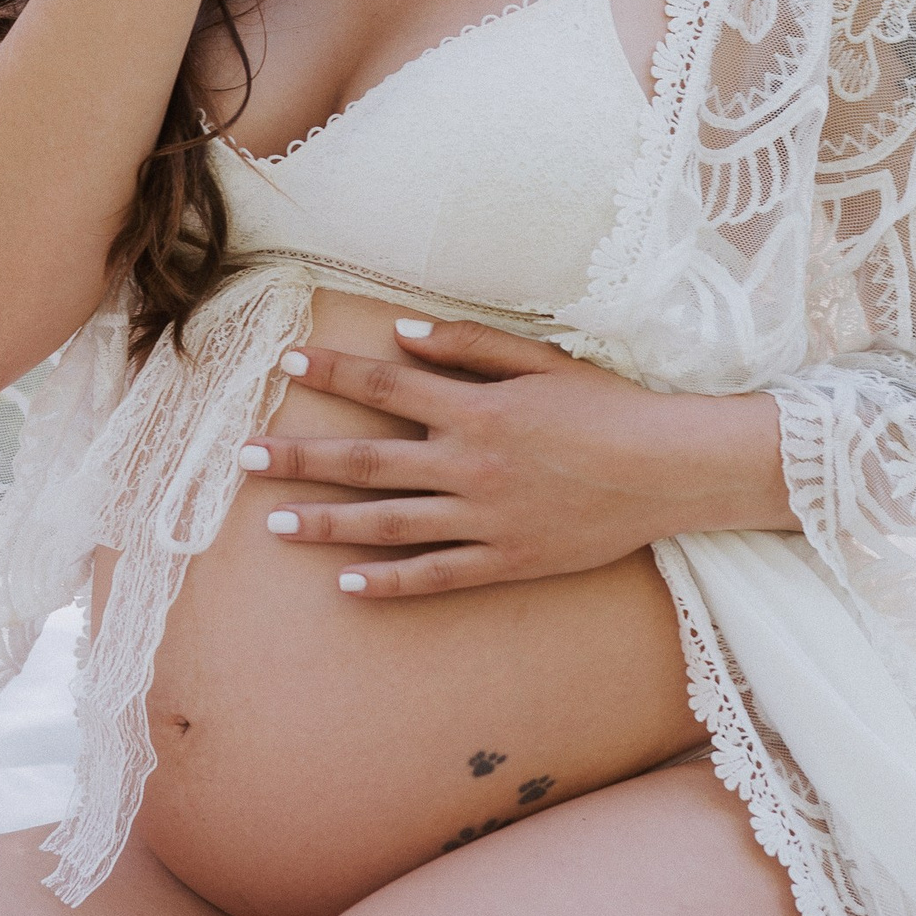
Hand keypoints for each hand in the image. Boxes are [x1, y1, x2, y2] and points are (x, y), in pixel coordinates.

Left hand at [241, 318, 794, 597]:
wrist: (671, 471)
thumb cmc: (608, 406)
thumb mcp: (541, 360)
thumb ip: (468, 345)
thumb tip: (398, 332)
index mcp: (477, 410)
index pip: (386, 387)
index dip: (332, 373)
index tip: (284, 364)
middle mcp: (471, 466)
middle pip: (368, 461)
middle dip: (300, 458)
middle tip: (243, 457)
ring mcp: (486, 520)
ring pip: (388, 525)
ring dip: (326, 523)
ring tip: (272, 523)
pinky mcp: (506, 561)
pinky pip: (435, 576)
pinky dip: (388, 582)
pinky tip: (344, 584)